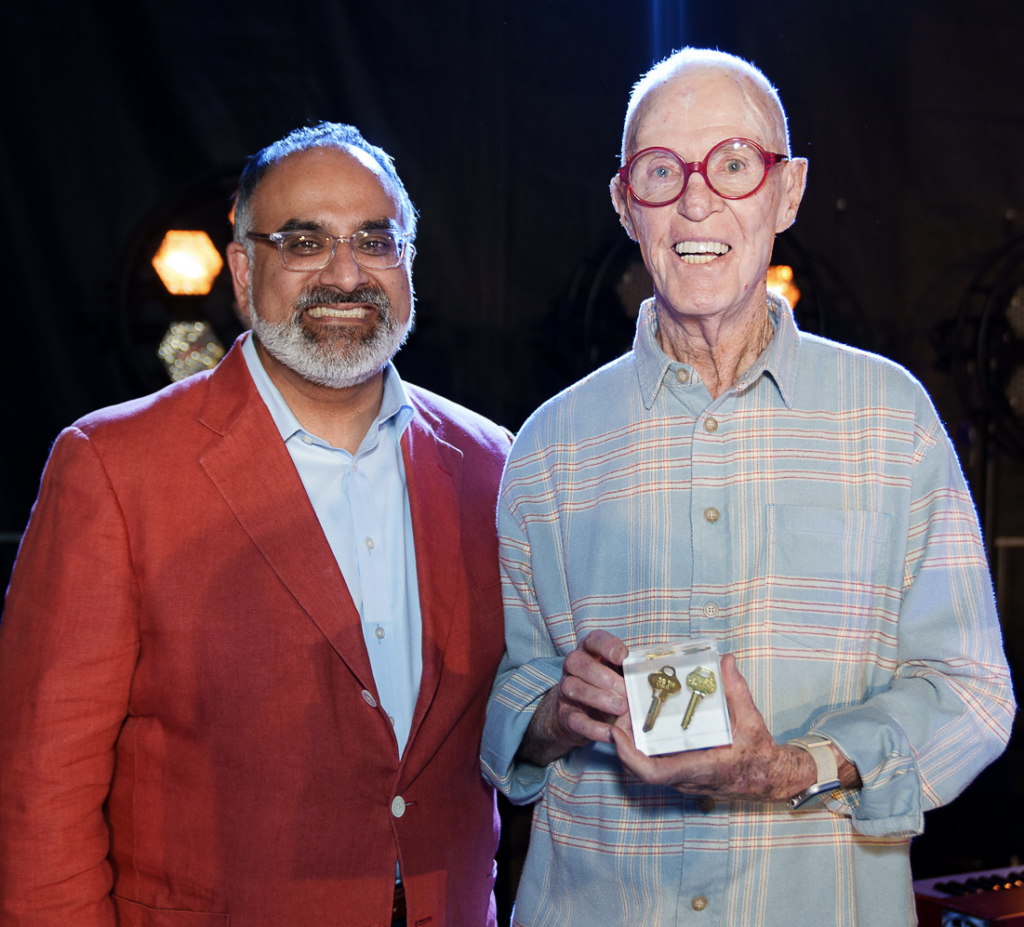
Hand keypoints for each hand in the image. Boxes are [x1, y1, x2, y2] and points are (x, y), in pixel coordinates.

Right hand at [518, 630, 629, 765]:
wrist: (581, 712)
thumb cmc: (607, 686)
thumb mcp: (618, 672)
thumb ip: (629, 670)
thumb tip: (650, 675)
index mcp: (589, 650)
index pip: (593, 640)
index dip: (607, 647)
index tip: (623, 657)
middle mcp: (573, 667)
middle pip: (577, 662)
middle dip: (602, 676)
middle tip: (625, 690)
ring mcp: (566, 690)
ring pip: (573, 688)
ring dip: (598, 698)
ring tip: (621, 708)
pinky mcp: (565, 715)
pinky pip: (575, 720)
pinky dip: (594, 727)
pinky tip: (612, 732)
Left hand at [609, 654, 807, 802]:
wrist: (769, 778)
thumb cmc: (759, 753)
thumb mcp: (751, 720)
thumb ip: (737, 690)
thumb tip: (726, 661)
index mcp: (701, 767)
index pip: (653, 773)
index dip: (628, 755)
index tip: (616, 732)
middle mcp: (687, 779)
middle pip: (639, 770)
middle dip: (622, 743)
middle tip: (618, 713)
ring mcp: (683, 781)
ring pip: (644, 769)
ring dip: (630, 745)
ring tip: (626, 714)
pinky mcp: (682, 777)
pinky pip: (655, 766)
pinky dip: (642, 748)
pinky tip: (642, 724)